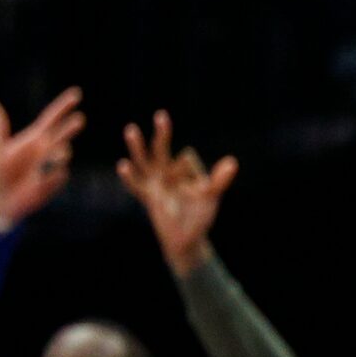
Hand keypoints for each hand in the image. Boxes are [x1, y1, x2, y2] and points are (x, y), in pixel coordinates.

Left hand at [0, 88, 85, 230]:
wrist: (2, 201)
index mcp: (33, 138)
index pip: (51, 119)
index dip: (63, 106)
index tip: (76, 94)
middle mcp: (45, 150)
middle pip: (63, 134)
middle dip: (70, 127)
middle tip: (79, 119)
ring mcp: (51, 165)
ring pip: (64, 154)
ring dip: (59, 153)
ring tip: (51, 157)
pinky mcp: (54, 181)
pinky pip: (58, 174)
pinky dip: (49, 176)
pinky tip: (36, 182)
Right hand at [117, 111, 236, 276]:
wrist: (187, 240)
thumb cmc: (200, 216)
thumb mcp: (210, 198)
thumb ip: (218, 181)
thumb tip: (232, 162)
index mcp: (185, 168)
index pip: (186, 159)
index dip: (191, 172)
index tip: (194, 190)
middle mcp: (167, 171)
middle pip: (162, 149)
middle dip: (162, 134)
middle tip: (162, 116)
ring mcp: (155, 183)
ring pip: (145, 161)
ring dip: (138, 147)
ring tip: (130, 129)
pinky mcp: (147, 197)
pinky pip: (136, 186)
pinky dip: (130, 178)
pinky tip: (123, 166)